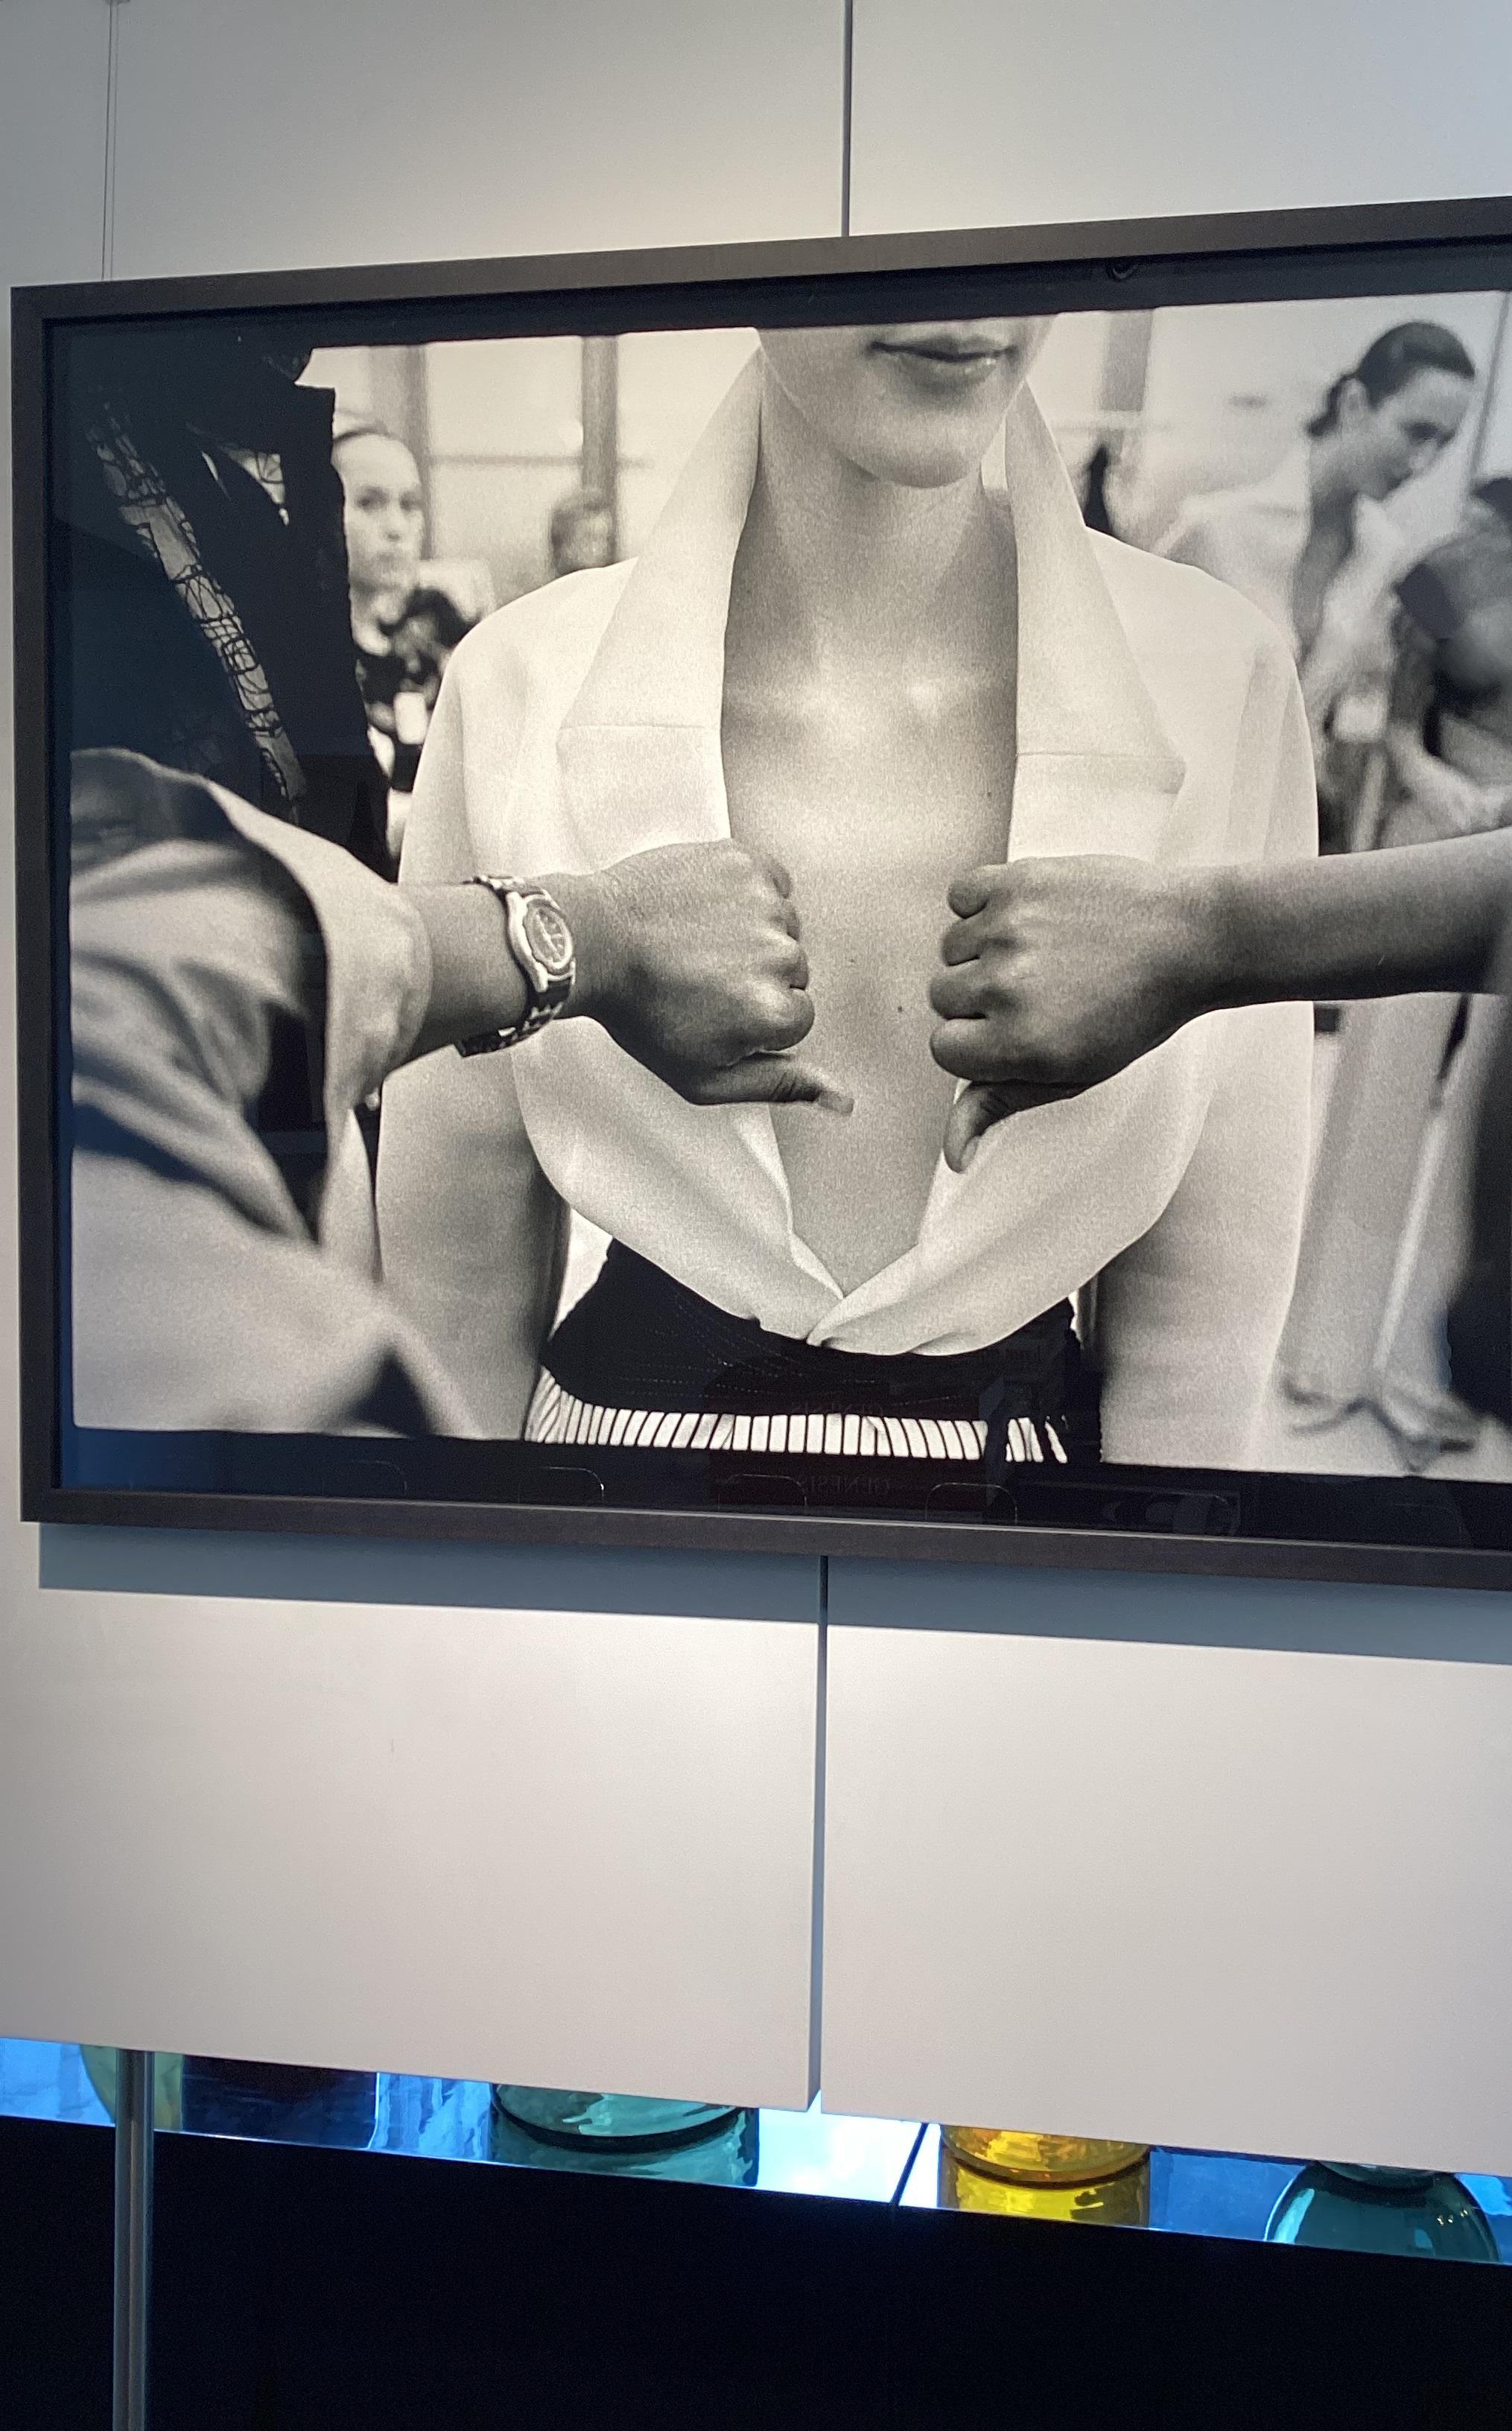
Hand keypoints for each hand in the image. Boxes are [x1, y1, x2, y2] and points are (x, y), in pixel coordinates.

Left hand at [555, 841, 852, 1111]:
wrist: (592, 944)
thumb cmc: (642, 1016)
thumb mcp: (704, 1077)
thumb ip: (780, 1086)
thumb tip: (844, 1099)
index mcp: (775, 1012)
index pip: (798, 1017)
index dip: (754, 1017)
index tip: (713, 1008)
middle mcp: (781, 956)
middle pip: (794, 971)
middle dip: (755, 975)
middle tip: (698, 976)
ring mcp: (764, 905)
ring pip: (783, 926)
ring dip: (750, 933)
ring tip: (696, 940)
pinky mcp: (746, 863)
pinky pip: (770, 882)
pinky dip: (744, 893)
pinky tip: (703, 908)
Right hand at [929, 856, 1209, 1169]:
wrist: (1189, 939)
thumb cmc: (1137, 1011)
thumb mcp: (1073, 1073)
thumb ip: (1003, 1104)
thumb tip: (953, 1156)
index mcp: (1018, 1045)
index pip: (943, 1048)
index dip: (978, 1041)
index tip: (1016, 1027)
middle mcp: (1005, 987)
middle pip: (942, 996)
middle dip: (980, 995)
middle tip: (1039, 987)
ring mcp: (1007, 930)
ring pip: (950, 946)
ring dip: (983, 948)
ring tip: (1041, 950)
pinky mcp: (1017, 881)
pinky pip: (960, 894)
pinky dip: (981, 903)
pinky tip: (1024, 916)